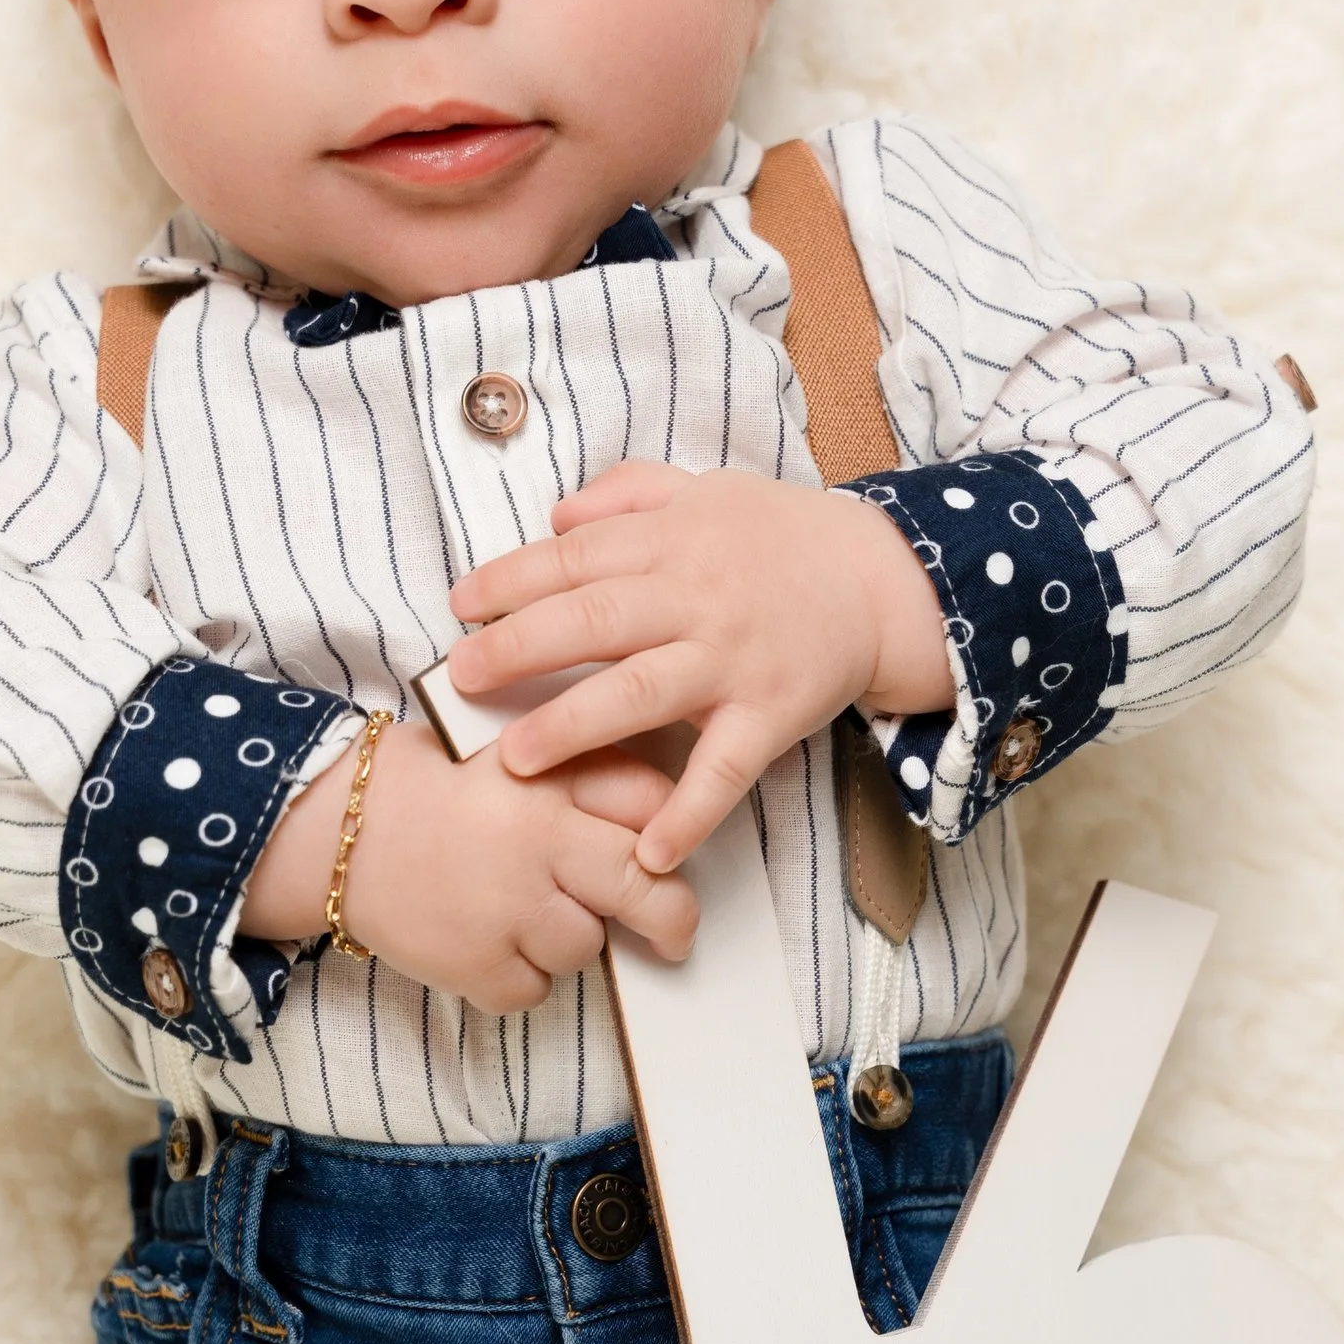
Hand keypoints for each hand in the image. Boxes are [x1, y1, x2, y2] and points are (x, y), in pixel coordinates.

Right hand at [237, 722, 696, 1013]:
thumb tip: (659, 811)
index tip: (664, 856)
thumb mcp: (508, 753)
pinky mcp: (477, 964)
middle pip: (643, 889)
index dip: (668, 835)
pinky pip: (533, 990)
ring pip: (585, 947)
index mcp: (548, 780)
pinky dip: (517, 978)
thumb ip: (580, 773)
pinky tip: (486, 942)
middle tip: (672, 933)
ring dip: (566, 941)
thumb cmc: (430, 793)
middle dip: (670, 917)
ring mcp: (507, 909)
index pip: (649, 806)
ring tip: (518, 913)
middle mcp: (537, 843)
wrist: (337, 835)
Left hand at [447, 461, 953, 868]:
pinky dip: (689, 814)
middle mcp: (695, 600)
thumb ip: (628, 496)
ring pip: (641, 693)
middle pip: (594, 622)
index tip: (461, 605)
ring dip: (575, 727)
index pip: (575, 560)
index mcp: (671, 543)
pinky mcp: (769, 716)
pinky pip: (725, 771)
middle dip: (520, 648)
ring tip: (516, 759)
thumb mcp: (705, 491)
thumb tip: (557, 518)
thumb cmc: (783, 537)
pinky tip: (649, 852)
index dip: (512, 580)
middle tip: (463, 678)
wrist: (883, 580)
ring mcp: (731, 662)